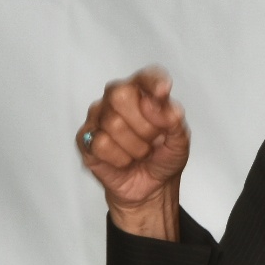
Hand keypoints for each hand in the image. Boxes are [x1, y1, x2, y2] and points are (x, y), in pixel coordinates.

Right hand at [78, 67, 189, 239]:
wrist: (151, 189)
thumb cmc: (163, 158)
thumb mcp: (180, 141)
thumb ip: (174, 119)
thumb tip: (157, 104)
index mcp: (143, 92)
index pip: (146, 76)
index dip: (153, 82)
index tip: (163, 92)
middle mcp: (116, 98)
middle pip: (120, 94)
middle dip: (144, 125)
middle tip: (152, 140)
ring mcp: (98, 117)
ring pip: (112, 123)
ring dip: (135, 147)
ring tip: (139, 153)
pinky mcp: (84, 138)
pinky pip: (100, 143)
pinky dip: (119, 158)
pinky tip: (123, 161)